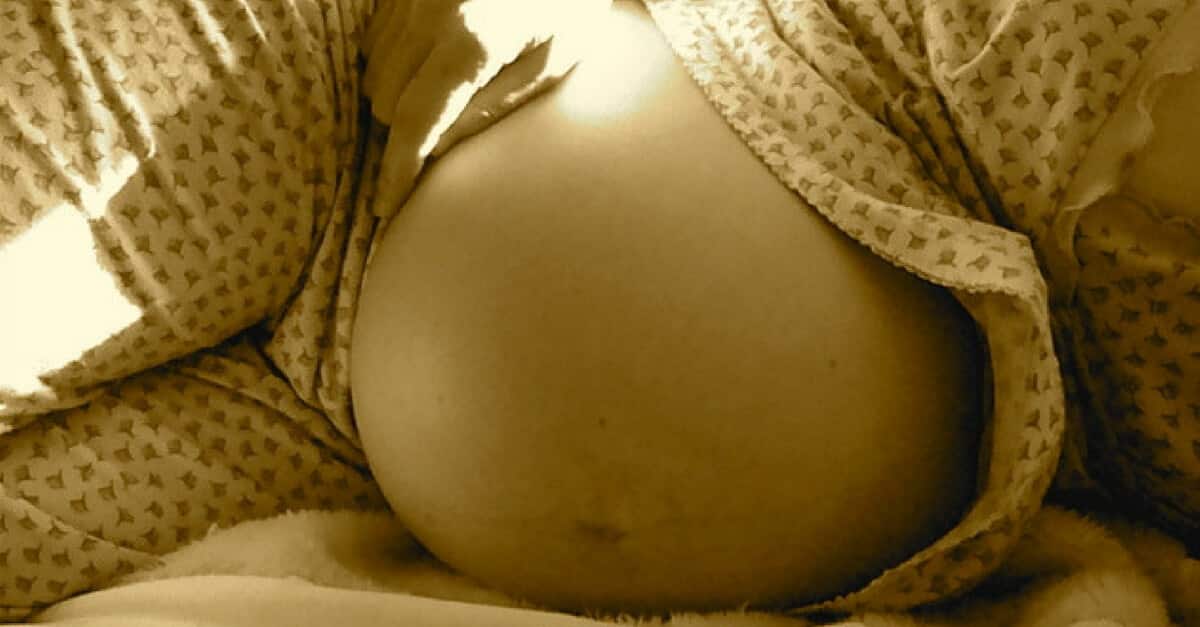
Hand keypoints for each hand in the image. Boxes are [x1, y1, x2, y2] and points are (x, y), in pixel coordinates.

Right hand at [362, 0, 611, 215]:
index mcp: (474, 41)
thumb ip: (499, 104)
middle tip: (436, 144)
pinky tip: (427, 66)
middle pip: (387, 99)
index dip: (398, 167)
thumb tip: (438, 150)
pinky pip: (374, 39)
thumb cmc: (571, 5)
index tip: (387, 204)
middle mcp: (432, 14)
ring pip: (374, 72)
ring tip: (439, 100)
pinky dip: (391, 64)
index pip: (418, 119)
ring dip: (395, 98)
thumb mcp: (556, 60)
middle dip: (404, 133)